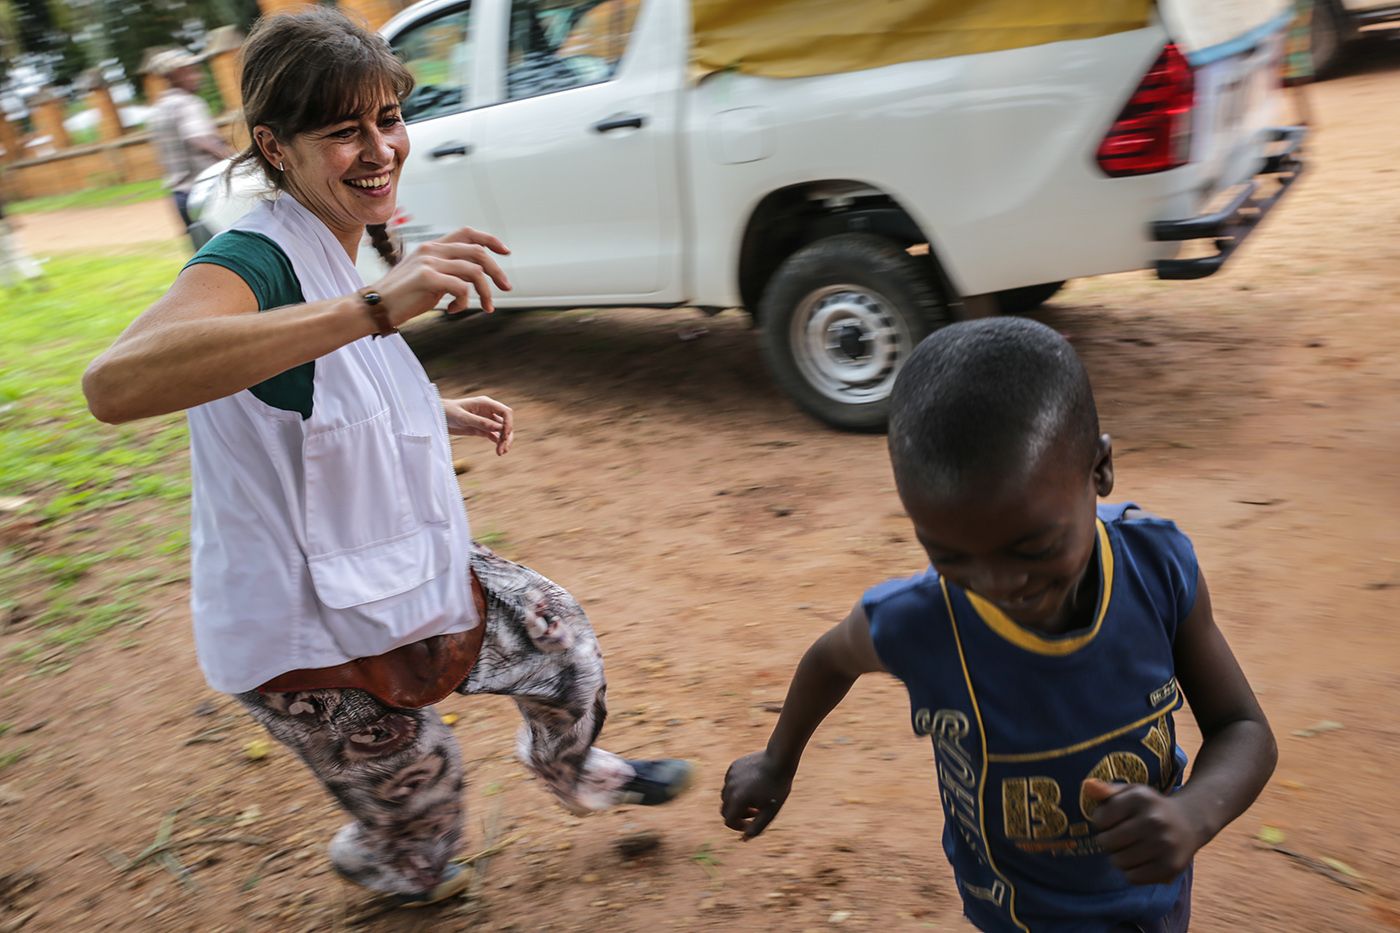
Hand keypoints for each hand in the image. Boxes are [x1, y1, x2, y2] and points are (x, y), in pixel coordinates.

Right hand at [371, 227, 510, 322]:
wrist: (374, 308)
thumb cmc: (402, 298)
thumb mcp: (428, 278)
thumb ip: (449, 272)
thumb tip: (475, 277)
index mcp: (432, 247)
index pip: (467, 233)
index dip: (490, 240)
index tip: (506, 252)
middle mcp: (431, 249)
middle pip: (477, 252)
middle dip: (497, 271)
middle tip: (506, 289)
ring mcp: (429, 262)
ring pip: (474, 271)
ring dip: (485, 292)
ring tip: (486, 307)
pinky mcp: (426, 278)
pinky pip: (461, 288)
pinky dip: (464, 302)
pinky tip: (453, 310)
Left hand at [443, 395, 512, 454]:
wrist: (437, 416)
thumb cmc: (447, 412)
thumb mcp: (463, 417)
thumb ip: (481, 422)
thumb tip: (499, 428)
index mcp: (486, 404)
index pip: (505, 412)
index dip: (509, 423)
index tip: (505, 435)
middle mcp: (488, 412)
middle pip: (506, 423)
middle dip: (507, 435)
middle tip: (503, 448)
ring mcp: (486, 421)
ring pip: (502, 431)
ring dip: (504, 441)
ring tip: (501, 452)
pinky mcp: (481, 430)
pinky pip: (495, 436)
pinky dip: (498, 443)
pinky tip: (498, 451)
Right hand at [720, 751, 792, 839]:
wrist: (779, 759)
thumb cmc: (777, 787)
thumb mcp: (770, 812)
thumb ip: (756, 828)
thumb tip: (743, 839)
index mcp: (738, 800)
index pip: (729, 821)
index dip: (738, 826)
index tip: (751, 824)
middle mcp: (730, 788)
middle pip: (726, 809)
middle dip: (738, 814)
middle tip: (755, 811)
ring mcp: (730, 776)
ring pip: (727, 795)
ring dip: (737, 801)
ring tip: (755, 798)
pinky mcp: (733, 766)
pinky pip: (730, 782)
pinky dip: (738, 787)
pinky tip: (753, 784)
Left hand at [1084, 779, 1203, 884]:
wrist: (1188, 823)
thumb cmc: (1150, 808)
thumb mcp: (1130, 792)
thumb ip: (1107, 791)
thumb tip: (1087, 787)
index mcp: (1140, 798)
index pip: (1100, 819)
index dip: (1101, 822)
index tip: (1112, 821)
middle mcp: (1154, 820)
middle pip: (1107, 842)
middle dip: (1107, 841)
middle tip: (1120, 838)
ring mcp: (1164, 844)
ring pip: (1118, 862)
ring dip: (1118, 858)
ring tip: (1130, 848)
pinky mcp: (1170, 866)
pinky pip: (1133, 878)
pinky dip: (1131, 872)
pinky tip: (1140, 860)